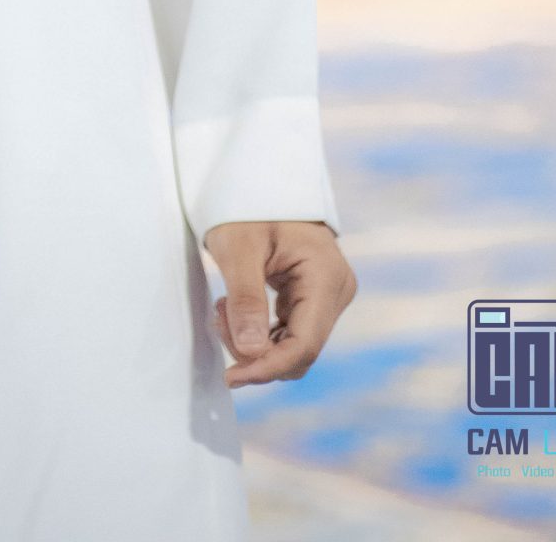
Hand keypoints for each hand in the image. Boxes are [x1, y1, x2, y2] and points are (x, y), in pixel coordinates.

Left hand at [201, 219, 356, 387]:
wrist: (256, 178)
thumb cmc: (247, 203)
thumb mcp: (238, 247)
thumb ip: (245, 299)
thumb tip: (250, 353)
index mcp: (326, 276)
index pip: (303, 345)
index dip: (267, 368)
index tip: (231, 376)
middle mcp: (336, 290)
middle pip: (300, 350)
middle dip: (256, 351)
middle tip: (219, 319)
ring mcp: (328, 295)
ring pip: (294, 346)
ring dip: (255, 342)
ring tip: (224, 309)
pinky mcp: (315, 297)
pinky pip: (291, 332)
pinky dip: (261, 332)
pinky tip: (236, 310)